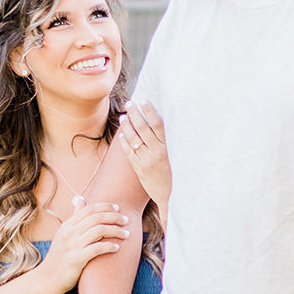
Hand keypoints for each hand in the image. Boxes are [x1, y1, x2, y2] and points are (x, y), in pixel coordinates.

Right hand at [41, 203, 131, 293]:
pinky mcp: (76, 259)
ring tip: (126, 234)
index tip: (118, 208)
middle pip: (97, 218)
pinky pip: (97, 248)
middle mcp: (69, 232)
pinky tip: (117, 248)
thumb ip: (74, 217)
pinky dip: (109, 246)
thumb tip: (81, 198)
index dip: (105, 206)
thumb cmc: (59, 256)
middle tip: (127, 220)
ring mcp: (72, 245)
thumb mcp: (64, 233)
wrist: (48, 278)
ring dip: (116, 231)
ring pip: (99, 230)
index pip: (89, 209)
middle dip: (115, 217)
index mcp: (67, 225)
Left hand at [119, 102, 170, 217]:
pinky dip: (124, 142)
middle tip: (129, 103)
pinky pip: (129, 152)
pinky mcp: (138, 169)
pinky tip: (121, 134)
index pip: (157, 124)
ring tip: (123, 116)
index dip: (150, 111)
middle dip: (135, 114)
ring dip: (127, 126)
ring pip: (134, 139)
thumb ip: (164, 139)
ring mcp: (146, 160)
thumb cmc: (172, 171)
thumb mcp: (172, 154)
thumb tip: (155, 119)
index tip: (143, 100)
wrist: (169, 194)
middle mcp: (156, 152)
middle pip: (143, 128)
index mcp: (167, 147)